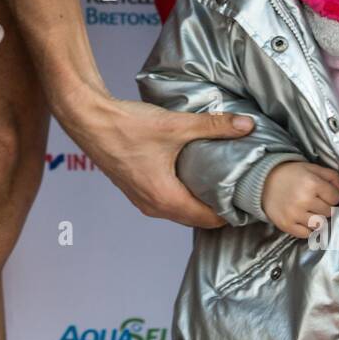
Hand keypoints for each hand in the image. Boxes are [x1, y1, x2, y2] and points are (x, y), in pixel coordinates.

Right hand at [65, 93, 255, 228]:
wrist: (88, 119)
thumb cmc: (126, 126)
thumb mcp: (175, 125)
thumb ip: (214, 126)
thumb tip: (246, 125)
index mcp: (165, 199)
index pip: (209, 220)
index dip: (232, 212)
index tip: (249, 200)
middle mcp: (153, 206)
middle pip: (195, 218)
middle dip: (218, 207)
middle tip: (241, 190)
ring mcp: (141, 200)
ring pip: (180, 210)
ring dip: (198, 200)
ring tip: (221, 181)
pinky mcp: (135, 188)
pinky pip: (166, 200)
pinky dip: (182, 193)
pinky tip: (192, 173)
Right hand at [261, 161, 338, 237]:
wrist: (263, 182)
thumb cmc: (292, 174)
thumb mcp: (312, 168)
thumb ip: (332, 177)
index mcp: (312, 183)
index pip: (335, 198)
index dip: (331, 196)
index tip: (323, 193)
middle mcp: (304, 200)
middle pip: (329, 212)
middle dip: (325, 207)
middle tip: (315, 202)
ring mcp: (294, 214)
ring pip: (320, 224)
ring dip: (318, 219)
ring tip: (310, 211)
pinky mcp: (286, 225)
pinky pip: (307, 234)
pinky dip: (308, 228)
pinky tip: (303, 219)